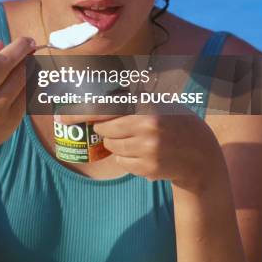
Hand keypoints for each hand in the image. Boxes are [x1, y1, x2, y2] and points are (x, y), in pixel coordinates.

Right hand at [0, 36, 35, 154]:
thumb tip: (0, 45)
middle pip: (3, 66)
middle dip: (20, 48)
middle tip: (28, 40)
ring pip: (21, 77)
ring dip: (30, 61)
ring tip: (32, 52)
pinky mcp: (13, 118)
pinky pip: (28, 91)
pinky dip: (33, 77)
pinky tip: (33, 70)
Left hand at [55, 108, 224, 192]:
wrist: (200, 154)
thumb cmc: (175, 122)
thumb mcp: (157, 102)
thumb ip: (131, 97)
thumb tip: (98, 92)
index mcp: (146, 106)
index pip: (105, 108)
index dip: (80, 113)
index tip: (61, 117)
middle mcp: (146, 127)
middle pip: (104, 129)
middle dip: (104, 128)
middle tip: (118, 127)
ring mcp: (147, 150)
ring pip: (112, 147)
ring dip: (117, 144)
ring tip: (138, 140)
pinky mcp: (147, 169)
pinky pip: (122, 163)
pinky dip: (127, 159)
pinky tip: (145, 154)